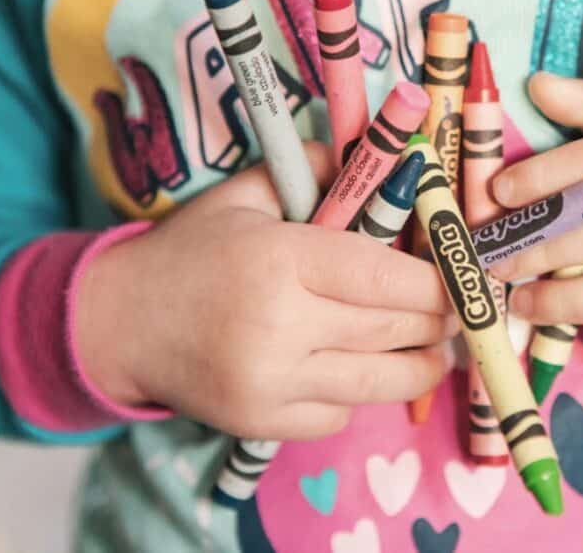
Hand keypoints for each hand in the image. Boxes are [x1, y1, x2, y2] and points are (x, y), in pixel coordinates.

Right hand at [76, 141, 453, 439]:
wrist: (121, 322)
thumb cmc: (192, 251)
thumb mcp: (245, 195)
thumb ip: (312, 168)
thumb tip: (379, 157)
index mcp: (281, 260)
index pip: (386, 275)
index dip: (437, 281)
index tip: (461, 279)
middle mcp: (280, 326)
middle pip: (394, 329)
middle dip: (440, 321)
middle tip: (460, 311)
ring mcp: (272, 383)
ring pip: (380, 382)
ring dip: (421, 366)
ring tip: (436, 350)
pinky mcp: (263, 423)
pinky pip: (340, 415)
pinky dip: (360, 394)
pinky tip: (357, 370)